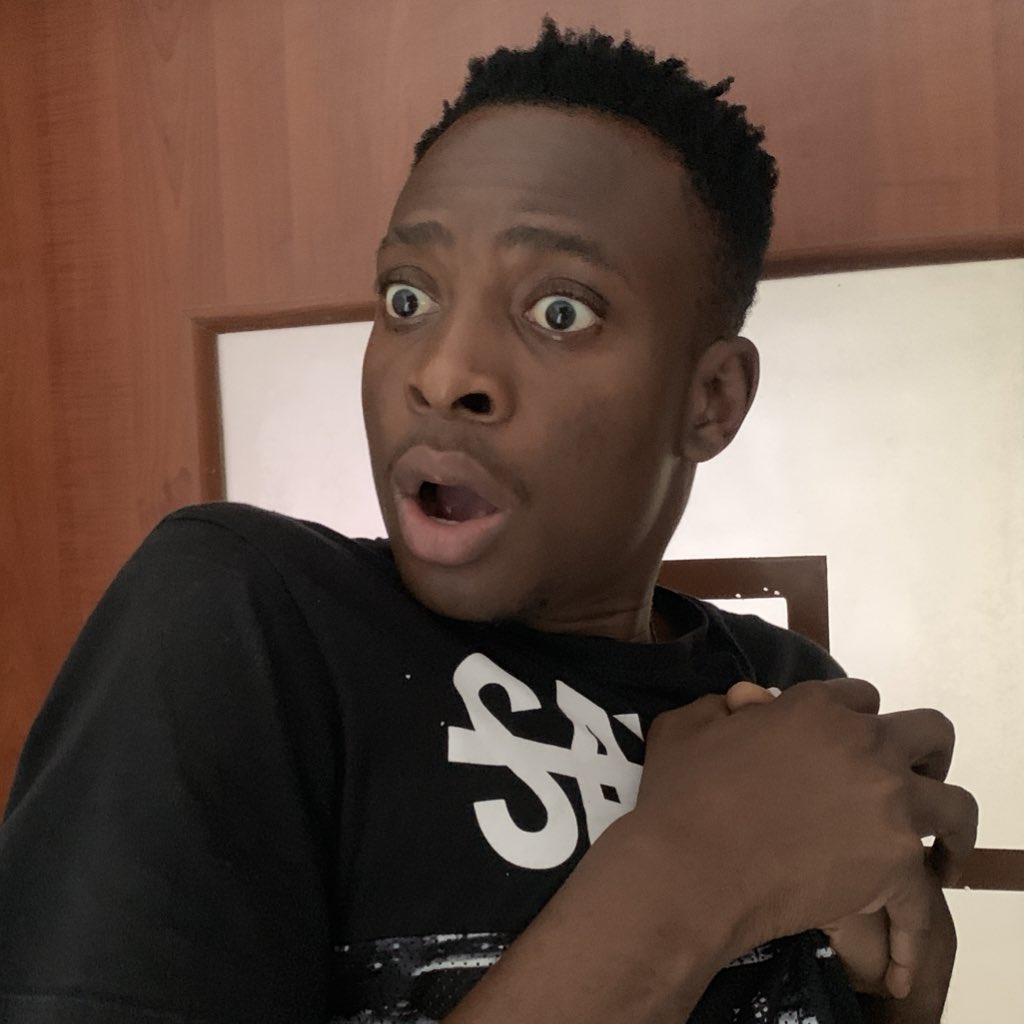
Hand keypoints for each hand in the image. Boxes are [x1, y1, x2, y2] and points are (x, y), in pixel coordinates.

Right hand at [630, 677, 975, 996]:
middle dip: (924, 756)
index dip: (856, 724)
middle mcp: (865, 744)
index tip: (847, 752)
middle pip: (929, 735)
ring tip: (937, 858)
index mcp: (815, 708)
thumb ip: (717, 708)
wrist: (690, 868)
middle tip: (903, 786)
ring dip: (949, 832)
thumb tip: (738, 707)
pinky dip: (914, 936)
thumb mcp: (683, 728)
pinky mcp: (897, 864)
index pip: (863, 700)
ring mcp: (889, 803)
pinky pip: (925, 903)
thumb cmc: (679, 796)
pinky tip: (902, 966)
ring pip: (956, 808)